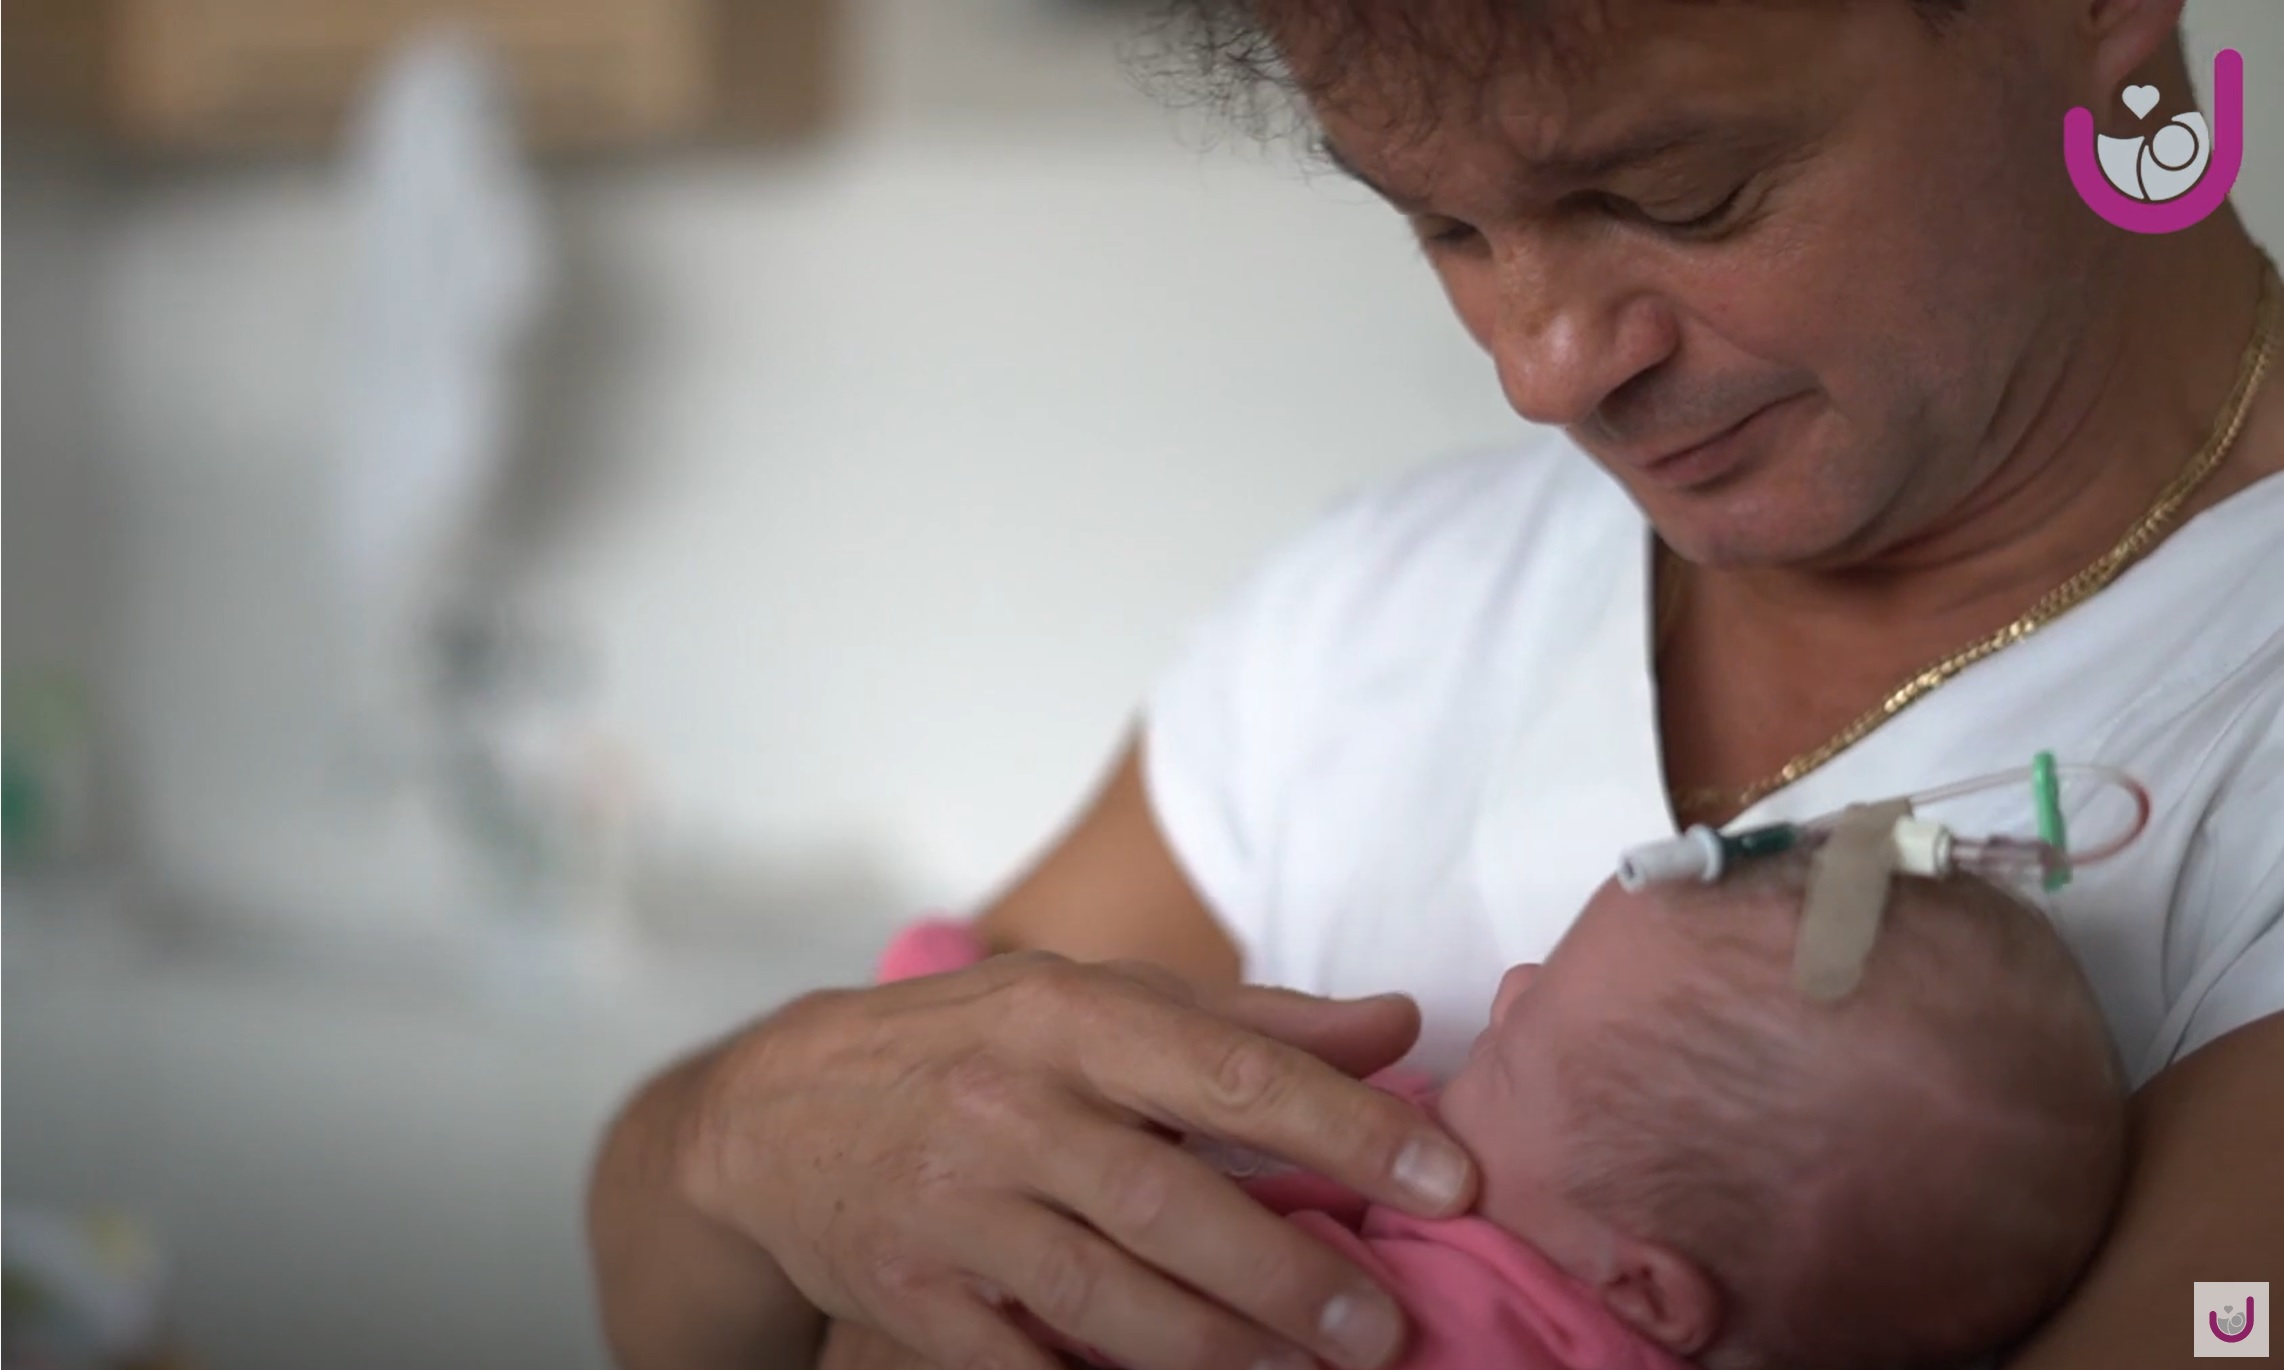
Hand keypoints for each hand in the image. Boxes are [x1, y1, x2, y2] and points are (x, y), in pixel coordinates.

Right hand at [677, 954, 1475, 1369]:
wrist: (777, 1115)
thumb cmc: (970, 1045)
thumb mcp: (1097, 1003)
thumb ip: (1252, 1023)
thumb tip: (1401, 1026)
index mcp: (1068, 1016)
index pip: (1227, 1070)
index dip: (1346, 1125)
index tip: (1448, 1176)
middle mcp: (1009, 1107)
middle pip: (1166, 1201)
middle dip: (1286, 1272)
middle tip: (1384, 1329)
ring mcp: (952, 1208)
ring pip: (1101, 1295)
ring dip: (1216, 1349)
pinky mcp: (911, 1298)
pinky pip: (1017, 1364)